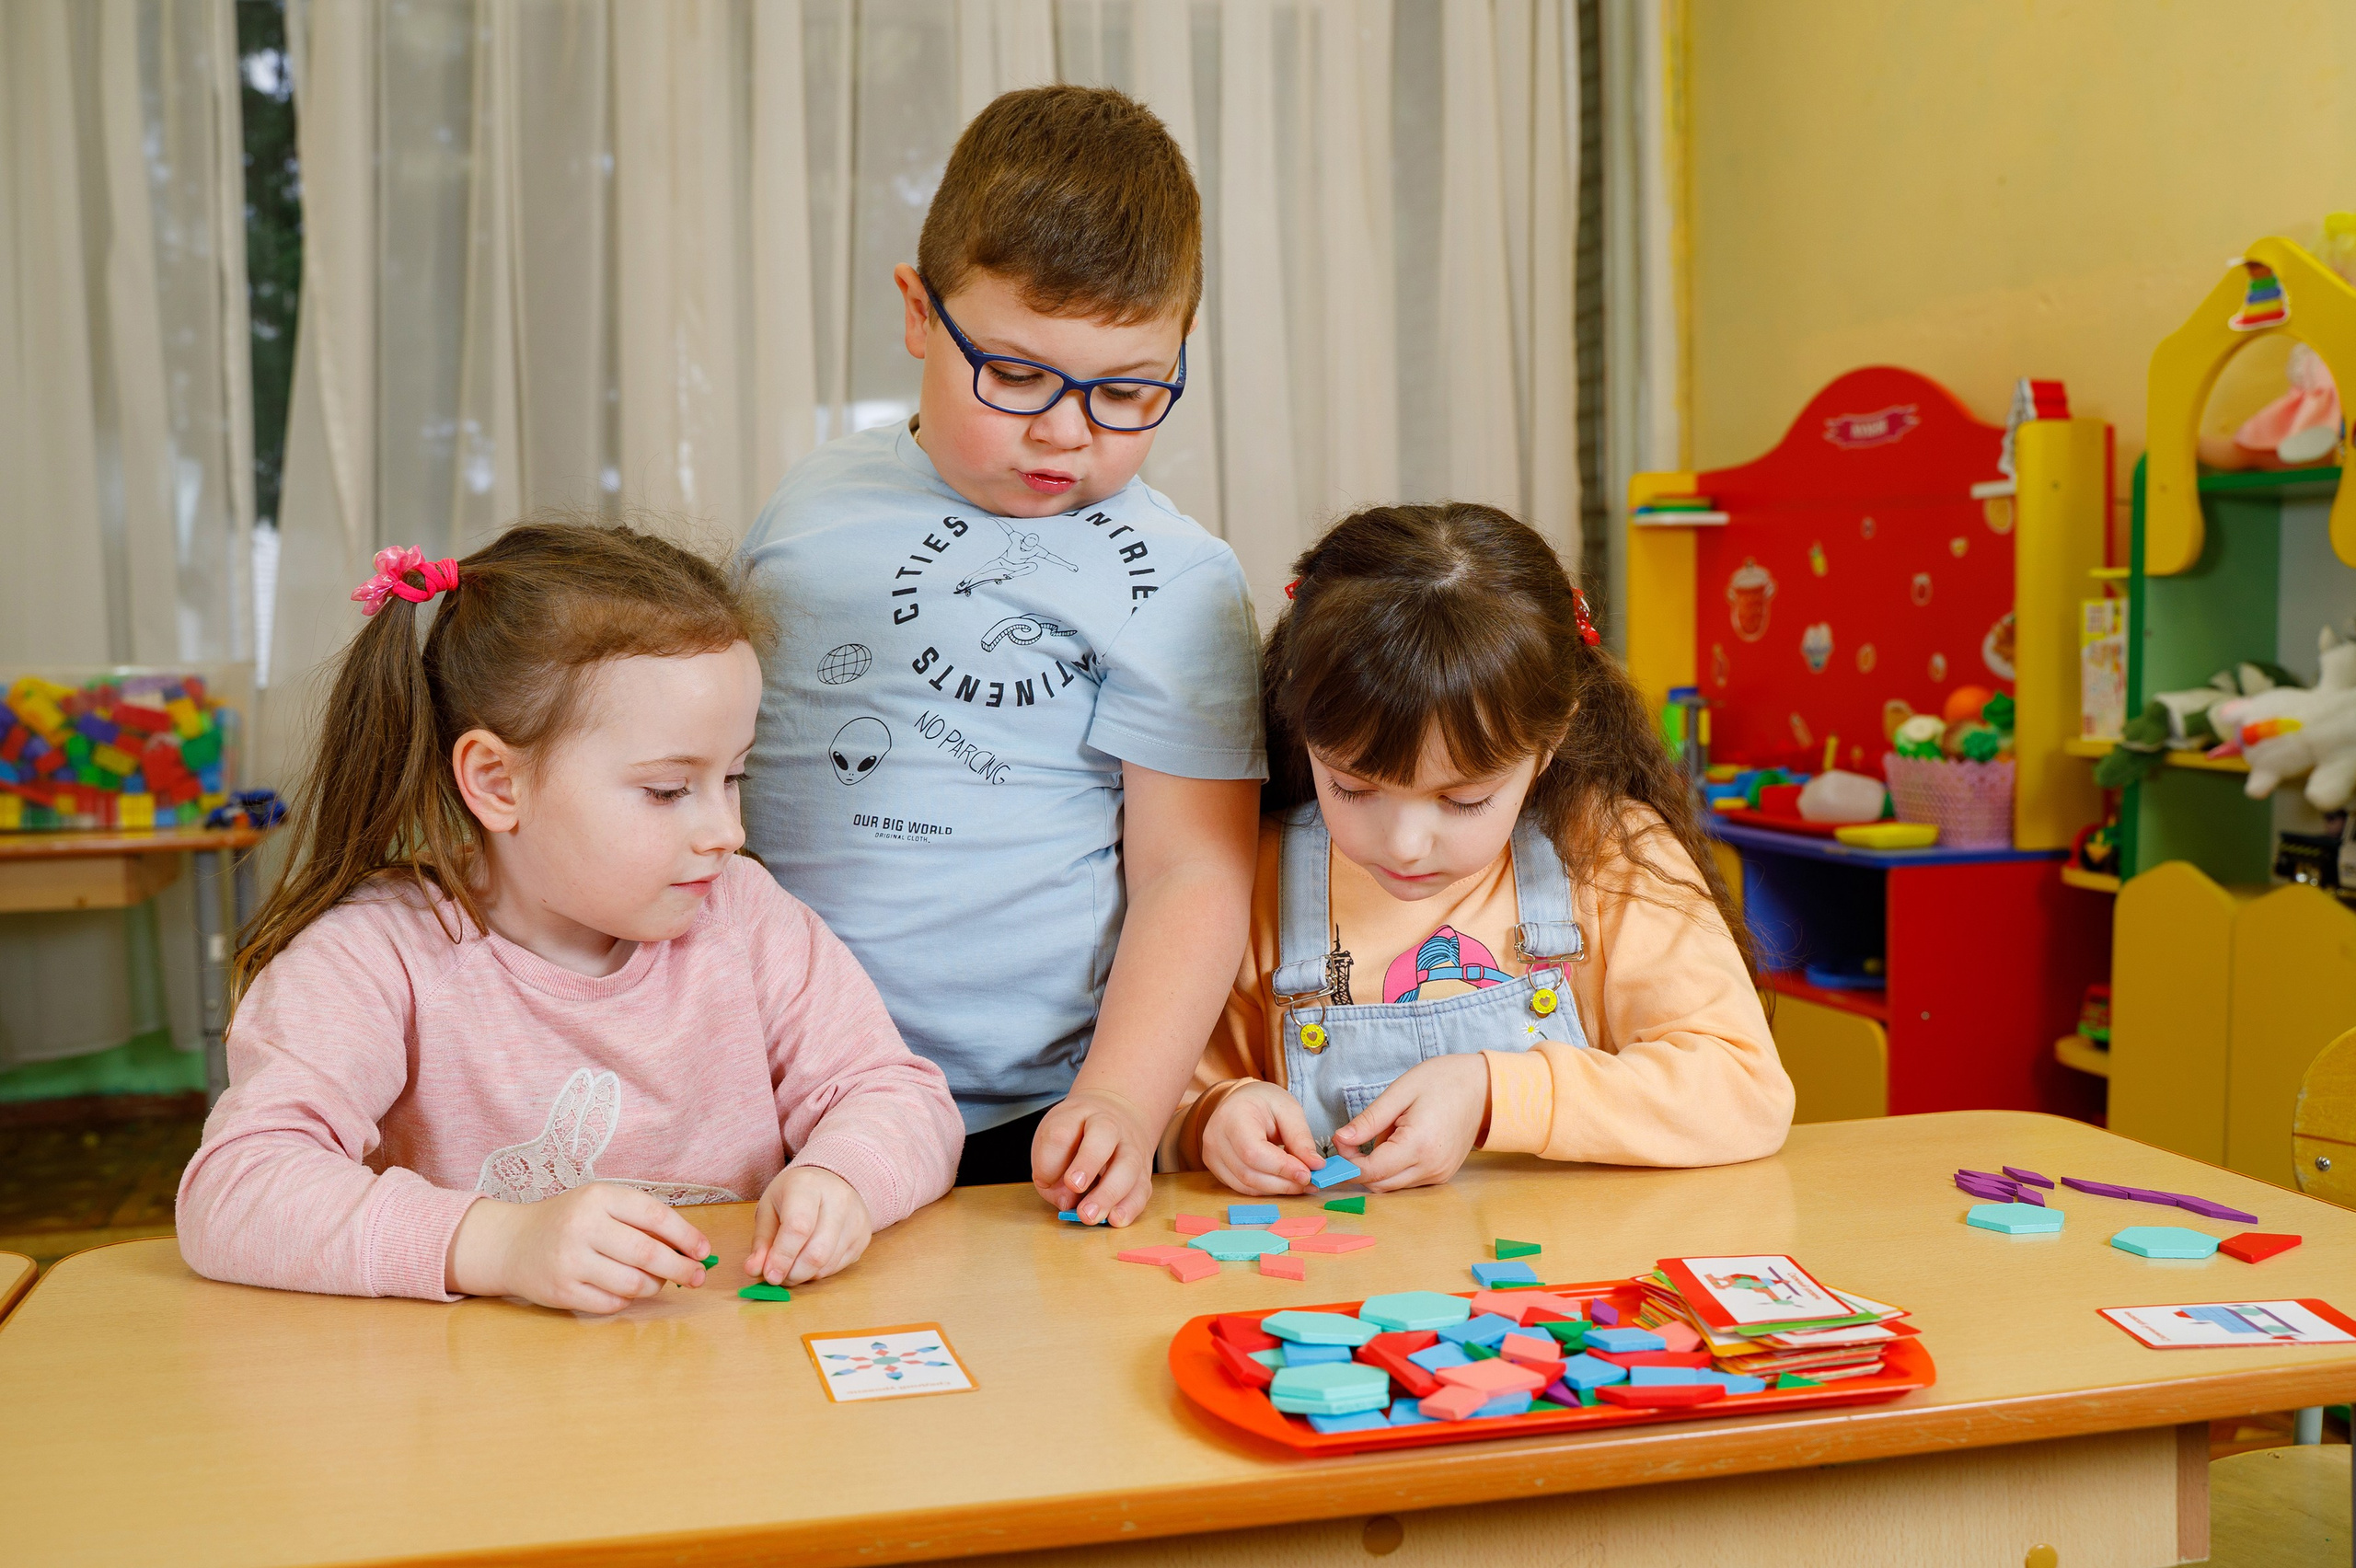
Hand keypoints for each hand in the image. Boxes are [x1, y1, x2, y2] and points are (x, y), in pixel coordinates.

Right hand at [446, 1182, 711, 1313]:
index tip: (704, 1250)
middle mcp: (583, 1227)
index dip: (686, 1236)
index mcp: (599, 1197)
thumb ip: (640, 1220)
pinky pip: (612, 1302)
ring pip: (634, 1283)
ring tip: (658, 1281)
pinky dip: (627, 1299)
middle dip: (681, 1268)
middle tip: (697, 1276)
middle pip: (649, 1254)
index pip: (655, 1216)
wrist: (511, 1243)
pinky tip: (626, 1289)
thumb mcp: (601, 1204)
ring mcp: (571, 1261)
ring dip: (655, 1286)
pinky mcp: (562, 1292)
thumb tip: (690, 1248)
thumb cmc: (569, 1220)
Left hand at [748, 1166, 872, 1285]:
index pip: (798, 1227)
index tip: (770, 1275)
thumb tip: (753, 1270)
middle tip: (778, 1276)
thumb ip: (761, 1242)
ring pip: (828, 1264)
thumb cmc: (794, 1195)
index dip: (782, 1257)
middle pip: (817, 1252)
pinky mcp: (864, 1236)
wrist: (830, 1181)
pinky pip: (838, 1267)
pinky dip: (819, 1272)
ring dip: (804, 1275)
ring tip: (791, 1266)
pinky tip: (809, 1260)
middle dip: (793, 1273)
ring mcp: (856, 1218)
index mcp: (807, 1186)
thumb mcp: (769, 1209)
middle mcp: (838, 1199)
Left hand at [1032, 1086, 1154, 1225]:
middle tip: (1074, 1186)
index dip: (1050, 1160)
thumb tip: (1067, 1202)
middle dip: (1088, 1163)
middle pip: (1103, 1136)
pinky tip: (1115, 1219)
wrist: (1118, 1114)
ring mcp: (1131, 1147)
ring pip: (1128, 1165)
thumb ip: (1050, 1170)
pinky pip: (1142, 1188)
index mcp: (1077, 1114)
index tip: (1044, 1180)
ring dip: (1109, 1193)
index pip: (1061, 1132)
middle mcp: (1108, 1125)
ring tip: (1090, 1215)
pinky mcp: (1144, 1172)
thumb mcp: (1052, 1139)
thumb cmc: (1076, 1135)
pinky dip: (1130, 1206)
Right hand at [1201, 1082, 1323, 1195]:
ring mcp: (1212, 1156)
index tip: (1308, 1173)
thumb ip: (1301, 1138)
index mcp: (1232, 1117)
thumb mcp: (1289, 1110)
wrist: (1241, 1100)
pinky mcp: (1215, 1168)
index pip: (1253, 1153)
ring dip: (1277, 1189)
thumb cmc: (1264, 1102)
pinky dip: (1266, 1188)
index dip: (1281, 1168)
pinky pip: (1242, 1187)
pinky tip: (1284, 1182)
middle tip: (1310, 1181)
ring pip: (1246, 1185)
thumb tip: (1315, 1166)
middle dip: (1283, 1183)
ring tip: (1301, 1183)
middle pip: (1249, 1174)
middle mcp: (1215, 1138)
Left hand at [1335, 1054, 1490, 1190]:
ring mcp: (1439, 1174)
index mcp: (1419, 1145)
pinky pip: (1407, 1180)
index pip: (1371, 1171)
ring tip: (1384, 1133)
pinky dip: (1393, 1168)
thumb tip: (1340, 1140)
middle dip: (1358, 1167)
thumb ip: (1368, 1121)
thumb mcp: (1400, 1093)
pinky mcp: (1442, 1175)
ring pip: (1392, 1185)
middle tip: (1351, 1138)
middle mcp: (1431, 1167)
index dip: (1347, 1162)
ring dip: (1376, 1167)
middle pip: (1378, 1185)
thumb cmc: (1442, 1081)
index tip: (1337, 1144)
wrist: (1483, 1087)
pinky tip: (1399, 1141)